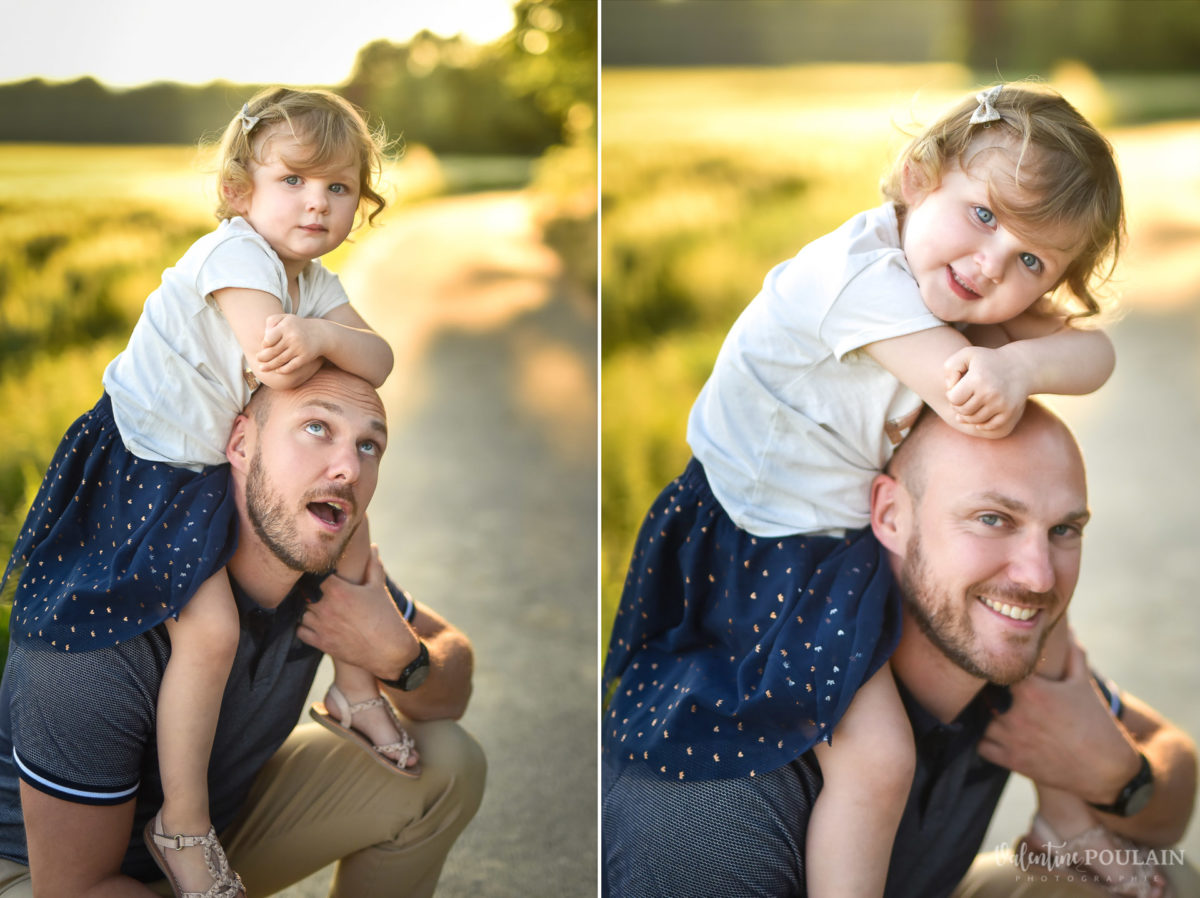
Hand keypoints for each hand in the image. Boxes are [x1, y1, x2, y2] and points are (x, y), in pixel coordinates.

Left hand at [257, 313, 326, 373]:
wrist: (320, 334)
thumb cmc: (297, 326)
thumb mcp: (285, 318)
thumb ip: (271, 321)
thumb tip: (264, 335)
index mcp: (286, 327)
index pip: (268, 340)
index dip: (264, 345)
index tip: (264, 347)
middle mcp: (292, 337)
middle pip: (272, 352)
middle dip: (263, 358)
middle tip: (258, 359)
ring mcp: (299, 348)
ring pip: (280, 360)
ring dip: (269, 366)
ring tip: (262, 368)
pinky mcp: (305, 357)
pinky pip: (291, 366)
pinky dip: (283, 370)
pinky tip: (278, 370)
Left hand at [296, 546, 418, 679]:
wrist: (389, 650)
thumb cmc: (386, 616)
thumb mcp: (378, 588)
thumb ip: (372, 565)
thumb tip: (372, 547)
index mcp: (338, 590)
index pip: (314, 574)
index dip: (316, 573)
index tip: (321, 573)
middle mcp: (325, 607)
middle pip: (305, 593)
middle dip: (311, 591)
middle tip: (319, 591)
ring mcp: (321, 626)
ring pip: (302, 612)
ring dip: (308, 609)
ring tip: (318, 608)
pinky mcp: (321, 643)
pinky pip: (300, 631)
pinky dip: (305, 627)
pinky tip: (316, 623)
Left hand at [944, 345, 1027, 434]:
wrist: (1020, 366)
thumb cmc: (988, 360)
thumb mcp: (967, 354)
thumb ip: (950, 367)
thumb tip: (949, 388)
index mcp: (977, 379)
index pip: (953, 399)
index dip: (951, 395)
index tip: (957, 389)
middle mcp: (989, 393)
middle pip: (962, 411)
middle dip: (959, 406)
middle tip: (964, 398)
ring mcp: (1001, 404)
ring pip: (974, 420)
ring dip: (969, 415)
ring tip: (971, 404)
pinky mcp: (1009, 412)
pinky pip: (990, 426)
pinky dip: (983, 424)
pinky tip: (981, 414)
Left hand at [978, 637, 1140, 804]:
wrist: (1107, 769)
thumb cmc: (1095, 722)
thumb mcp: (1083, 684)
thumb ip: (1072, 655)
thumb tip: (1069, 630)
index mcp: (1031, 690)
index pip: (997, 669)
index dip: (997, 668)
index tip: (998, 668)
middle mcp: (1016, 713)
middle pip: (984, 696)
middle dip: (989, 694)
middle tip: (994, 694)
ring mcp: (1012, 738)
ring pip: (982, 721)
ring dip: (989, 719)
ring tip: (998, 715)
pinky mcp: (1012, 760)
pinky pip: (982, 747)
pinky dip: (987, 742)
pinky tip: (998, 737)